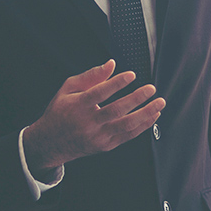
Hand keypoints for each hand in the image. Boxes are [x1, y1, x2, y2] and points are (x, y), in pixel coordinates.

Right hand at [22, 61, 164, 172]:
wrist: (51, 142)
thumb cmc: (60, 112)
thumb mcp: (67, 89)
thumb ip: (90, 76)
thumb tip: (111, 64)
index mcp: (78, 106)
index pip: (99, 93)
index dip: (117, 83)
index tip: (131, 75)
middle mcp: (88, 123)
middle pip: (116, 110)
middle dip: (137, 99)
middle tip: (151, 89)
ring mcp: (98, 136)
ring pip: (126, 125)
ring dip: (145, 114)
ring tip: (159, 103)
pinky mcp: (105, 145)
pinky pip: (128, 136)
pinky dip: (143, 126)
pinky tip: (153, 116)